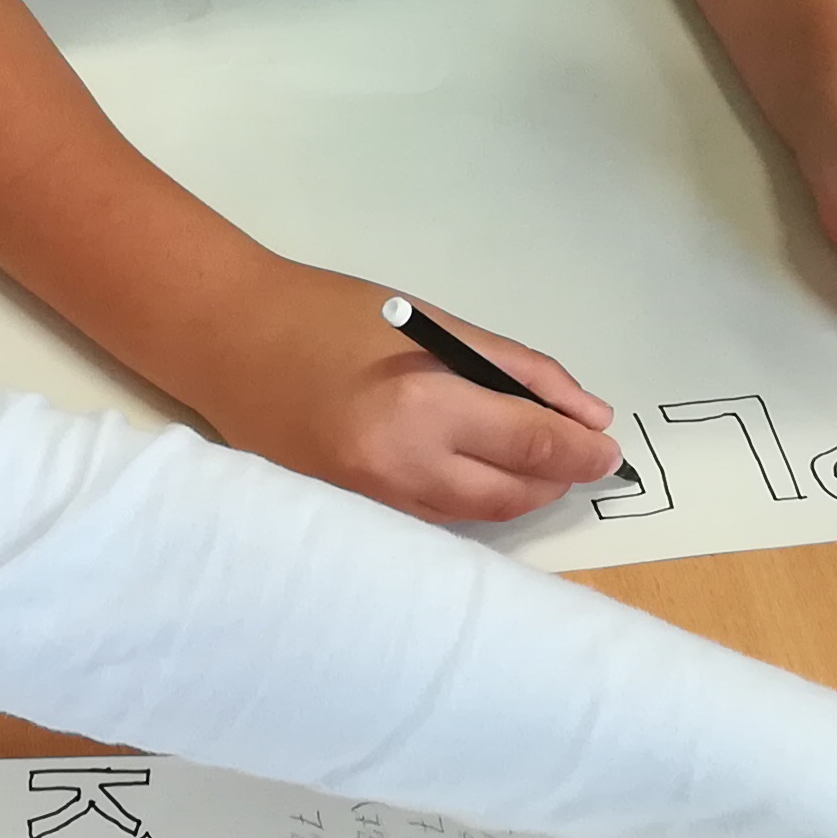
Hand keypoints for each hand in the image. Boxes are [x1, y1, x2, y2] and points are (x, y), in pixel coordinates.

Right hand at [187, 264, 622, 523]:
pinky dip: (468, 498)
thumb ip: (517, 371)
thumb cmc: (331, 317)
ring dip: (517, 491)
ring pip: (477, 516)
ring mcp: (372, 505)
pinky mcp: (354, 520)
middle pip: (513, 496)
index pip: (532, 447)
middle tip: (580, 453)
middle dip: (557, 478)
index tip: (607, 449)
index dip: (583, 452)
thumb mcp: (436, 325)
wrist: (228, 343)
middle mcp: (399, 470)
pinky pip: (435, 521)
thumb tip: (587, 417)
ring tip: (530, 457)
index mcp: (423, 407)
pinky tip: (473, 468)